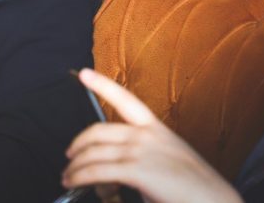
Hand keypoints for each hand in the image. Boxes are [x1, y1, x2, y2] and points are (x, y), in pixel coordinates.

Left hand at [62, 69, 241, 202]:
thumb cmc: (196, 191)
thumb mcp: (169, 164)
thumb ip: (144, 160)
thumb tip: (118, 172)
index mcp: (157, 129)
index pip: (126, 100)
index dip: (102, 84)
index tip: (84, 73)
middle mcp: (147, 136)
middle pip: (99, 131)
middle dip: (78, 143)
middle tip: (70, 156)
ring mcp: (141, 151)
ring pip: (93, 153)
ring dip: (75, 165)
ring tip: (68, 176)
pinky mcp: (136, 170)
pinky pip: (96, 171)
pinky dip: (79, 176)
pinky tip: (75, 182)